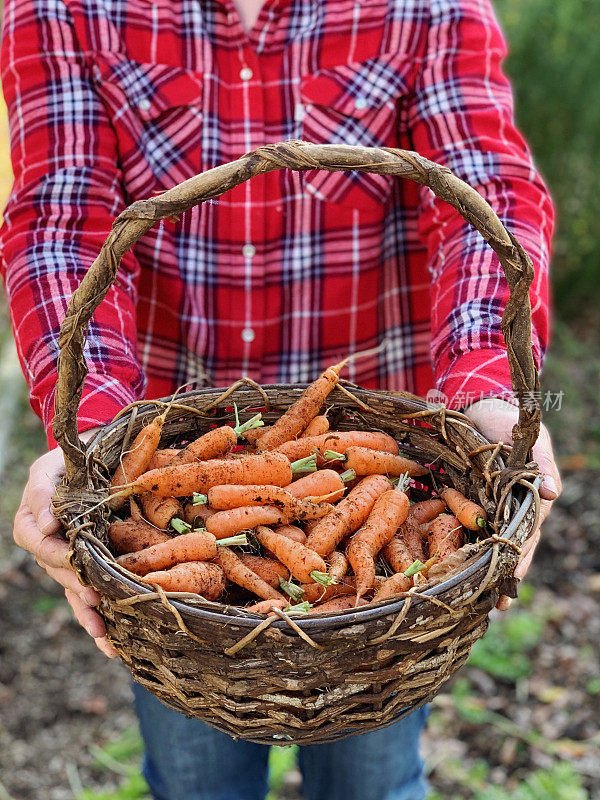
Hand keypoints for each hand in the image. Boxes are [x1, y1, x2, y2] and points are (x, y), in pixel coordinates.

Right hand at [13, 428, 116, 656]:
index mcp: (33, 520)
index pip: (36, 541)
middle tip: (95, 598)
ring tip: (104, 636)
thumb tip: (46, 525)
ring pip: (73, 590)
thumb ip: (45, 491)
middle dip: (76, 586)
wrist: (90, 461)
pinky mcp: (86, 569)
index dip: (53, 552)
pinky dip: (98, 618)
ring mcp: (66, 560)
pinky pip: (88, 595)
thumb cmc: (68, 462)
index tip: (69, 559)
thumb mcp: (52, 466)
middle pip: (58, 570)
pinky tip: (110, 642)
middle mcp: (47, 545)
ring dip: (87, 614)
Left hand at [463, 398, 560, 609]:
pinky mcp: (467, 502)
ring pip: (489, 544)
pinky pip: (465, 529)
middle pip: (509, 548)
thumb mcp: (529, 441)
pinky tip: (457, 570)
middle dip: (503, 575)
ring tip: (479, 600)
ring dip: (485, 570)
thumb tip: (551, 493)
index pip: (526, 536)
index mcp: (527, 500)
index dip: (520, 560)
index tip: (511, 583)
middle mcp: (509, 509)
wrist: (481, 408)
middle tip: (494, 604)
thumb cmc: (508, 424)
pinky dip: (465, 549)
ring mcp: (488, 507)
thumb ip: (540, 465)